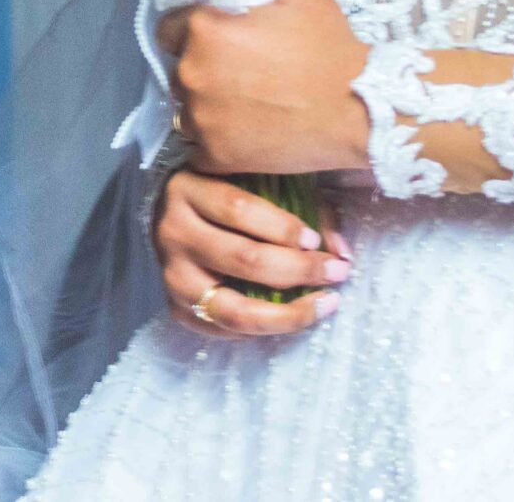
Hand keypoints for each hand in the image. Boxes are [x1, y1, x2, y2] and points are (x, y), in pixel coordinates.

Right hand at [153, 169, 350, 336]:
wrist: (172, 216)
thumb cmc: (226, 193)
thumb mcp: (257, 182)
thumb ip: (302, 206)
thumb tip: (342, 253)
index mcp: (188, 189)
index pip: (238, 209)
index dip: (282, 227)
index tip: (316, 240)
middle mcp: (173, 232)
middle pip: (242, 258)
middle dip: (298, 269)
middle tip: (337, 272)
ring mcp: (171, 275)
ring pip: (233, 309)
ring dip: (288, 314)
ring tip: (325, 304)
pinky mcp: (175, 308)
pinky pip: (225, 331)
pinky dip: (264, 330)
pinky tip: (293, 317)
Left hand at [164, 0, 371, 176]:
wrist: (357, 112)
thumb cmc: (330, 48)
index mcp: (204, 29)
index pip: (169, 26)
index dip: (186, 28)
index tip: (210, 33)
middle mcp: (192, 73)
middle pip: (177, 67)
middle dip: (197, 64)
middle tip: (231, 67)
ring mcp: (200, 119)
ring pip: (185, 107)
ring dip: (203, 103)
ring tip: (238, 101)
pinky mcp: (214, 155)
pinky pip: (199, 144)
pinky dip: (214, 139)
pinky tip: (241, 131)